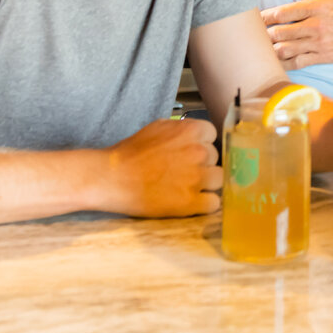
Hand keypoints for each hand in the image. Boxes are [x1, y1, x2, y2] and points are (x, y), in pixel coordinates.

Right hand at [99, 118, 221, 217]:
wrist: (112, 178)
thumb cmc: (131, 153)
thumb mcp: (158, 127)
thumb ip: (182, 129)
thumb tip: (196, 134)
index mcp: (191, 131)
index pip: (212, 135)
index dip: (202, 144)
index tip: (191, 152)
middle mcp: (198, 152)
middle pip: (215, 158)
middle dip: (203, 164)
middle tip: (184, 171)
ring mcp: (196, 178)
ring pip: (219, 180)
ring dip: (207, 184)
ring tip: (188, 187)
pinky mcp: (190, 202)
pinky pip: (214, 203)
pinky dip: (205, 204)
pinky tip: (190, 202)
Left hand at [261, 0, 332, 67]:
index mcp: (318, 7)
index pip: (284, 12)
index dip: (265, 16)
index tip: (256, 16)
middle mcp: (316, 27)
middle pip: (280, 32)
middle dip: (264, 33)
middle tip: (254, 33)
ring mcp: (319, 44)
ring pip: (285, 49)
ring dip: (271, 48)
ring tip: (262, 46)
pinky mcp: (323, 58)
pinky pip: (298, 63)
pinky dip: (284, 63)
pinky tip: (276, 61)